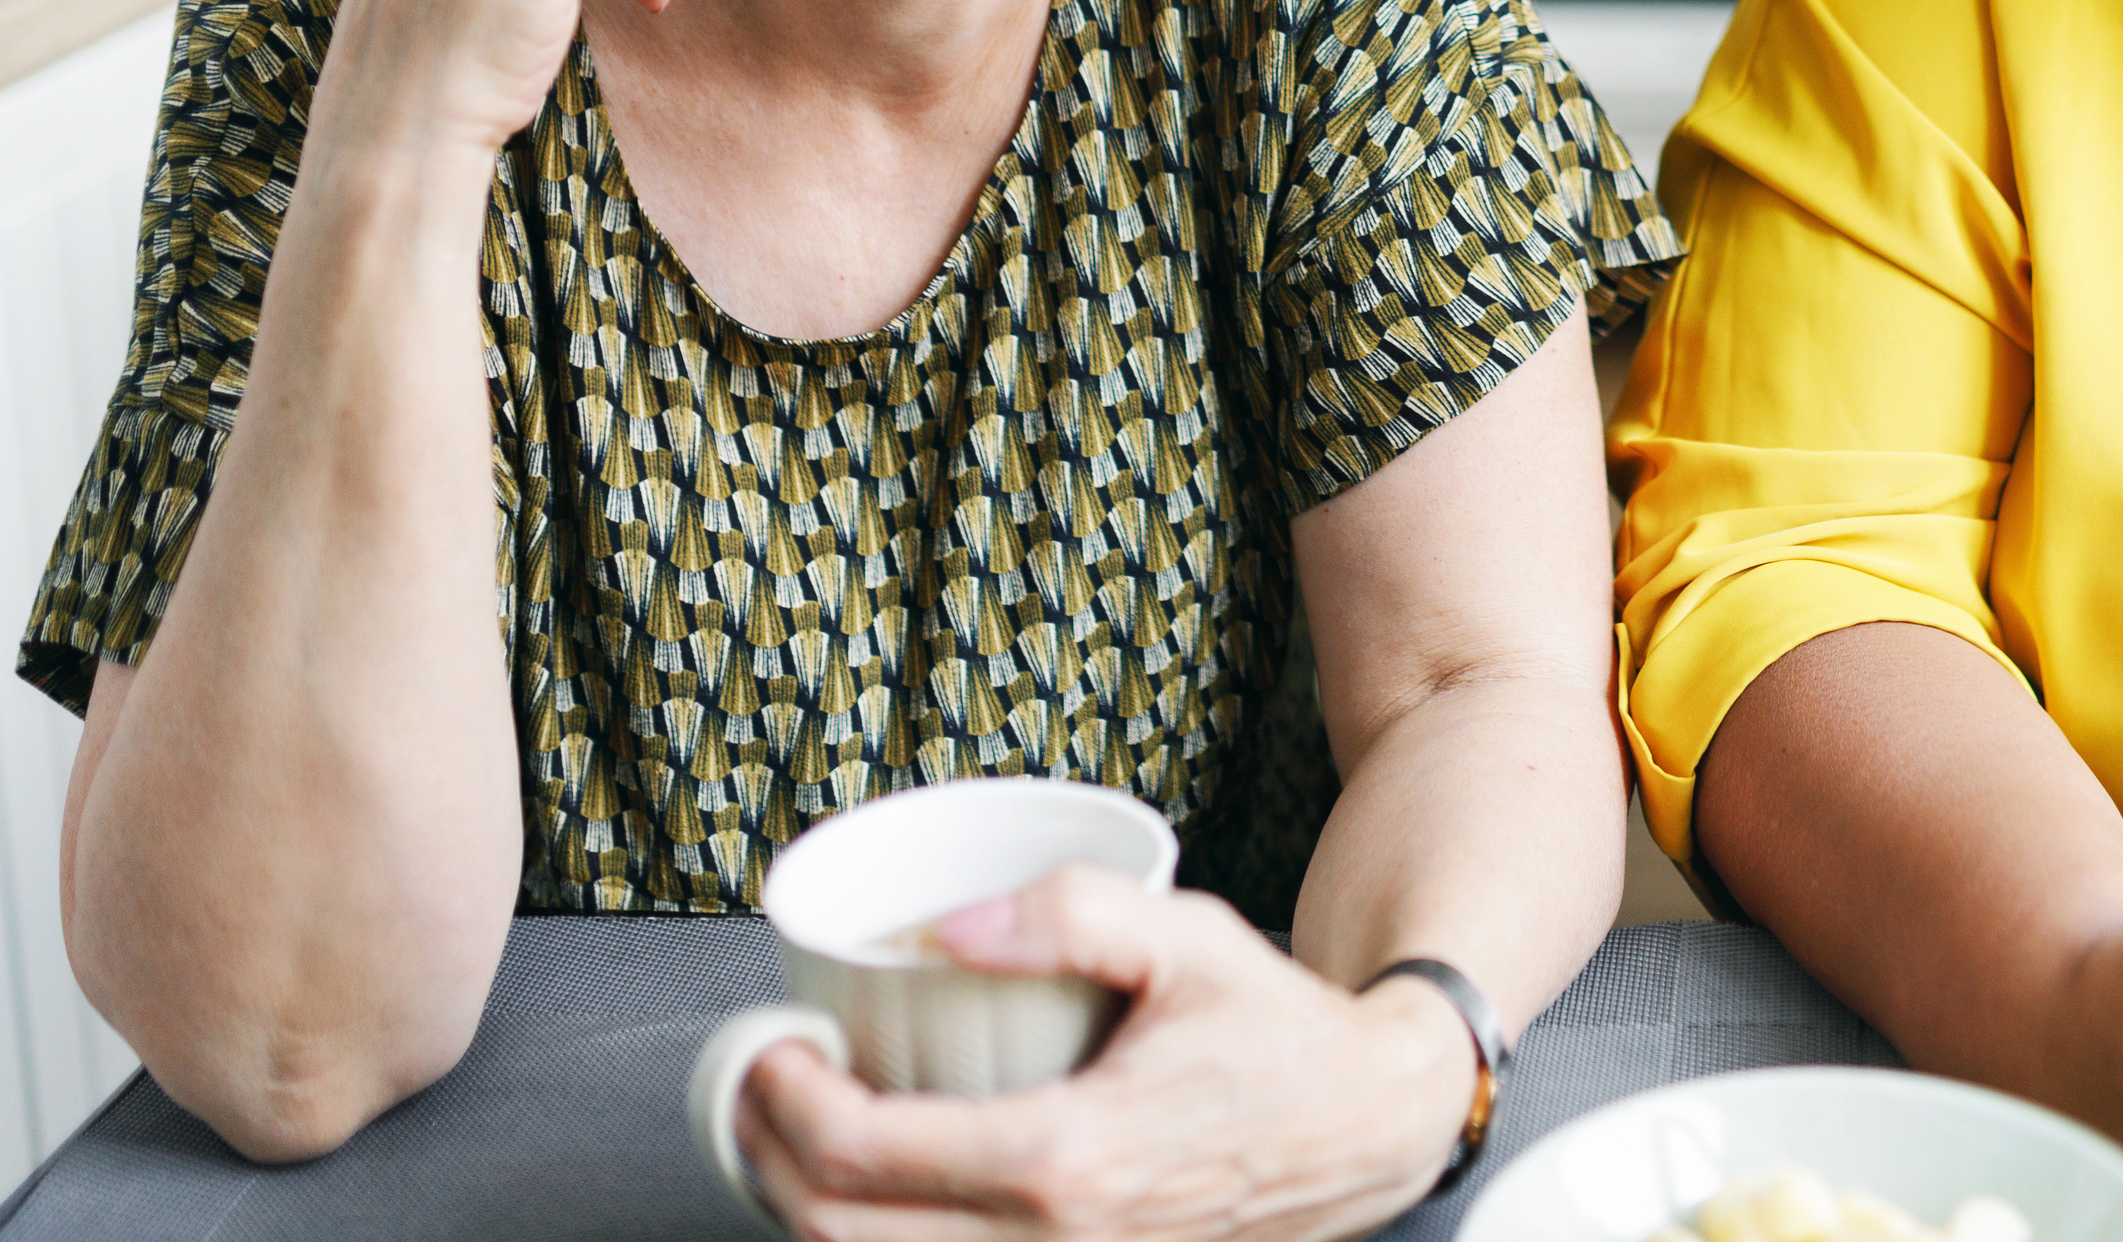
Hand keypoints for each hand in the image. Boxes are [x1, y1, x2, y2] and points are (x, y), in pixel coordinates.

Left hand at [738, 866, 1476, 1241]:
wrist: (1366, 1125)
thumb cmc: (1277, 1033)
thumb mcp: (1187, 938)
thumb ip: (1069, 914)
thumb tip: (946, 926)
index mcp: (1069, 1159)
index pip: (862, 1153)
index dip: (783, 1100)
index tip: (770, 1042)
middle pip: (841, 1234)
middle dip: (766, 1157)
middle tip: (756, 1081)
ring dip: (808, 1206)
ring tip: (790, 1127)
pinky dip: (875, 1236)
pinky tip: (865, 1184)